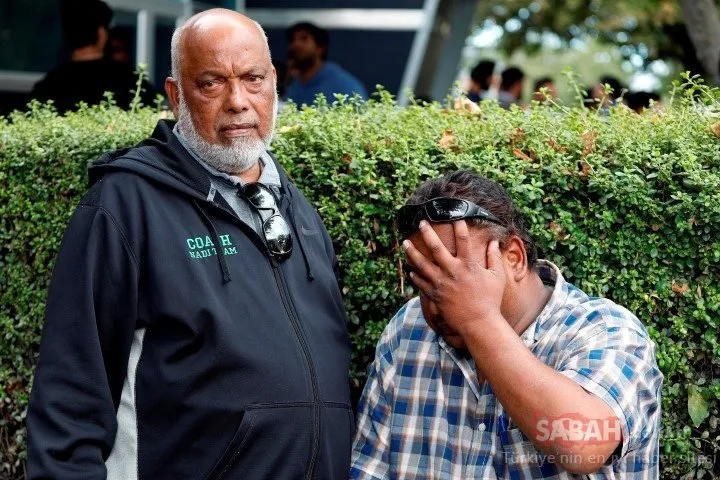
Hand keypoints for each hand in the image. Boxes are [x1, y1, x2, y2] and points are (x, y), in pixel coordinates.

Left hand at [403, 220, 506, 336]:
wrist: (478, 323)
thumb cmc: (490, 300)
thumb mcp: (497, 277)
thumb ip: (494, 257)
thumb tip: (495, 242)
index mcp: (468, 265)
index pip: (463, 240)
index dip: (459, 226)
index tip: (454, 215)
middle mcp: (452, 271)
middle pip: (436, 247)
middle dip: (428, 233)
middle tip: (421, 223)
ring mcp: (442, 283)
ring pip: (422, 264)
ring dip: (412, 252)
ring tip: (405, 243)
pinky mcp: (435, 295)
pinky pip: (421, 283)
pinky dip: (415, 275)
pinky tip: (410, 269)